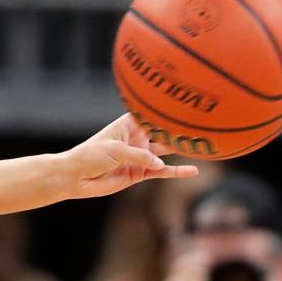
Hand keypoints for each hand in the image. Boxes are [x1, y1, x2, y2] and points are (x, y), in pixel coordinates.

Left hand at [64, 114, 198, 198]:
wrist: (76, 176)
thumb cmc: (91, 155)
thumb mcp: (115, 150)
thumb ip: (140, 156)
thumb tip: (160, 164)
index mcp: (130, 124)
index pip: (154, 115)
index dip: (170, 110)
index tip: (191, 104)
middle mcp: (138, 138)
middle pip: (163, 132)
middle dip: (181, 129)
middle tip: (204, 126)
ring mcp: (140, 155)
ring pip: (166, 151)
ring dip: (181, 149)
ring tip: (203, 146)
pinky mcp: (139, 173)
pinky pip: (161, 171)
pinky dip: (176, 172)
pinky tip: (193, 171)